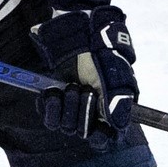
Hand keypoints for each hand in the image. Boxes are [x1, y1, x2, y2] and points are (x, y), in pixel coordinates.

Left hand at [30, 5, 139, 141]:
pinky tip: (53, 92)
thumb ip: (118, 99)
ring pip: (65, 127)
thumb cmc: (102, 49)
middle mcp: (90, 110)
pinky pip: (48, 117)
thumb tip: (119, 125)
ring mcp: (71, 105)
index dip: (101, 137)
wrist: (78, 28)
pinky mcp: (53, 98)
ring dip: (68, 106)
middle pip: (83, 133)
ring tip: (71, 85)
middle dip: (83, 113)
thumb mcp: (116, 71)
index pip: (106, 138)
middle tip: (84, 90)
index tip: (98, 130)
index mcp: (110, 107)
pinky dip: (50, 106)